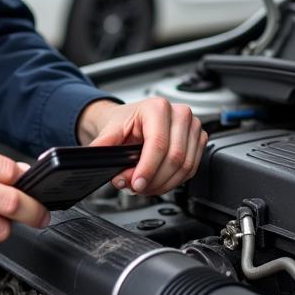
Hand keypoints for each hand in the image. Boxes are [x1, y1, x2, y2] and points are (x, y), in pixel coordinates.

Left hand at [78, 97, 207, 195]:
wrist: (136, 118)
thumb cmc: (127, 121)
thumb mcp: (111, 129)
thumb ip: (103, 144)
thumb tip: (95, 155)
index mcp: (158, 107)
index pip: (158, 144)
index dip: (148, 169)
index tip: (137, 184)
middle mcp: (179, 114)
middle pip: (174, 158)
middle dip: (154, 180)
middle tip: (137, 187)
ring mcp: (192, 126)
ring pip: (185, 166)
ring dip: (164, 184)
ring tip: (145, 186)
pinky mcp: (199, 139)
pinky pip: (191, 169)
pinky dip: (174, 181)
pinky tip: (159, 182)